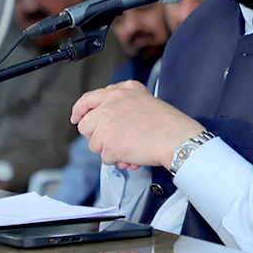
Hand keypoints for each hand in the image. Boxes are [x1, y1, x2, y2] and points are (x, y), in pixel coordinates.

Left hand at [71, 80, 203, 169]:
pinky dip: (118, 160)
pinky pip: (105, 158)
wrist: (176, 138)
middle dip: (96, 136)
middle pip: (86, 125)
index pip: (88, 99)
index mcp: (118, 93)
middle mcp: (109, 106)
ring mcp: (107, 124)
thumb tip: (108, 115)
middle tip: (111, 142)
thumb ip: (123, 101)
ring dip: (110, 150)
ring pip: (95, 144)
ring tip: (130, 148)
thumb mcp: (145, 98)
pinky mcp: (108, 144)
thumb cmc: (167, 123)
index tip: (76, 118)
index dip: (79, 110)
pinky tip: (133, 155)